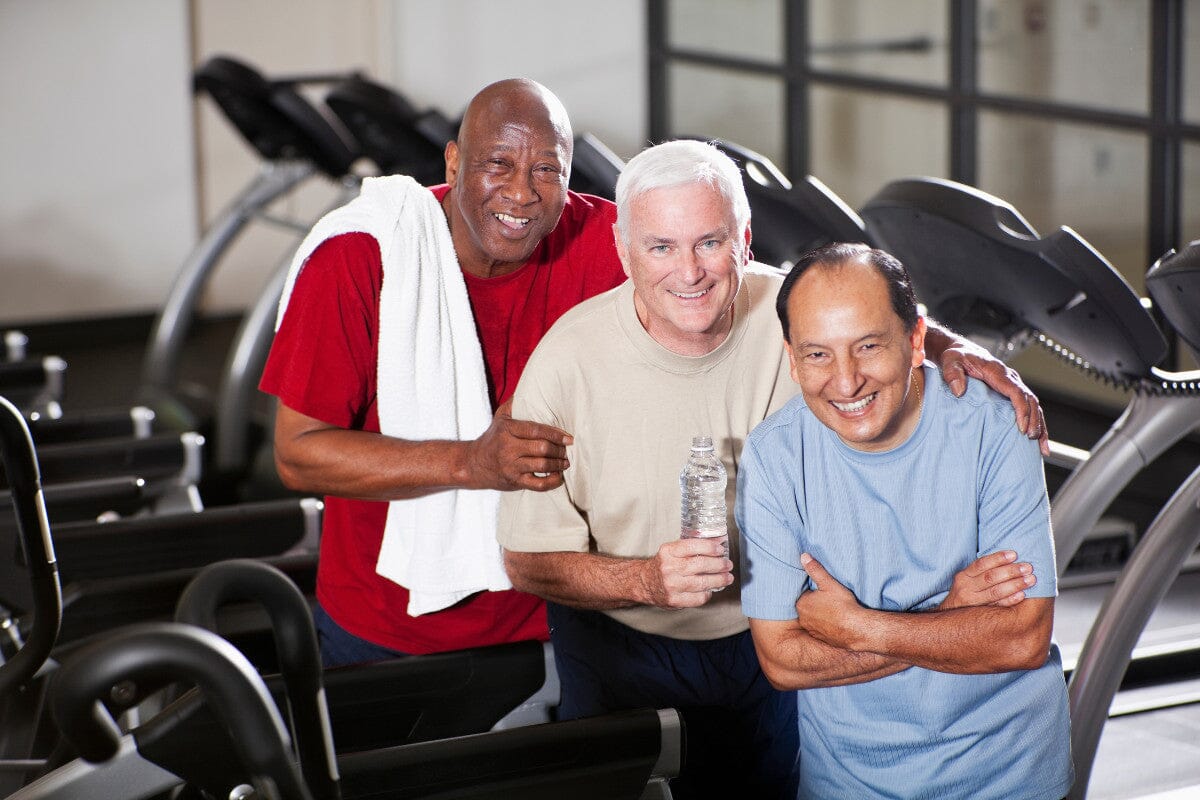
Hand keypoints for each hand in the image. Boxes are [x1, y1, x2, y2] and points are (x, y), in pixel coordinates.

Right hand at [462, 400, 572, 491]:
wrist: (474, 464)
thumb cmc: (493, 438)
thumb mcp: (500, 418)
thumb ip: (514, 404)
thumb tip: (529, 387)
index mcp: (508, 430)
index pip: (536, 430)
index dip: (555, 433)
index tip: (568, 437)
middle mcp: (509, 449)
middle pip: (541, 448)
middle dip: (559, 449)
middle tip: (567, 449)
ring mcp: (512, 467)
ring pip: (542, 465)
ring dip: (558, 464)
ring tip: (566, 461)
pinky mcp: (515, 482)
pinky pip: (538, 485)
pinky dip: (552, 482)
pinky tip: (559, 477)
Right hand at [641, 538, 732, 607]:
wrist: (645, 583)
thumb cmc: (664, 565)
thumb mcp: (673, 550)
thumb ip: (693, 546)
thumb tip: (719, 541)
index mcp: (668, 551)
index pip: (693, 546)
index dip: (710, 548)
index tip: (721, 550)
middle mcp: (669, 568)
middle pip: (700, 565)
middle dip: (719, 565)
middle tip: (728, 564)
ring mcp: (671, 585)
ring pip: (702, 582)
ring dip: (719, 580)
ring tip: (727, 577)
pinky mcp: (675, 600)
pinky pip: (698, 597)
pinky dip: (708, 593)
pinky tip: (710, 589)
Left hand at [794, 554, 861, 648]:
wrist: (857, 629)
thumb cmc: (843, 605)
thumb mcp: (829, 584)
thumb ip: (815, 569)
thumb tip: (803, 556)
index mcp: (802, 604)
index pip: (803, 594)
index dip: (813, 591)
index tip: (822, 590)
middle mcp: (803, 619)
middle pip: (807, 607)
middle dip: (815, 603)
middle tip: (828, 599)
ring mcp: (812, 630)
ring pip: (813, 619)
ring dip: (820, 615)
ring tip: (833, 610)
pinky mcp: (822, 639)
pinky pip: (821, 629)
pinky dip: (826, 626)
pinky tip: (835, 622)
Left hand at [938, 340, 1048, 456]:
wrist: (960, 351)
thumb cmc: (956, 356)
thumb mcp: (950, 361)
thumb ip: (952, 374)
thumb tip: (959, 391)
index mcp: (998, 372)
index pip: (1016, 391)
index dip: (1021, 409)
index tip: (1021, 427)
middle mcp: (1010, 378)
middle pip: (1030, 400)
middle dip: (1034, 420)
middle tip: (1031, 439)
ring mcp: (1013, 385)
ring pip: (1034, 405)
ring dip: (1040, 425)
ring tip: (1041, 447)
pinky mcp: (1011, 392)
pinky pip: (1028, 407)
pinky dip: (1035, 423)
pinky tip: (1038, 440)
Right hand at [940, 550, 1035, 609]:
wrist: (950, 617)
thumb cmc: (965, 594)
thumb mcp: (967, 580)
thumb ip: (982, 572)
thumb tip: (1009, 559)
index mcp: (964, 576)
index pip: (981, 564)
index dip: (998, 558)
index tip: (1014, 554)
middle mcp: (966, 588)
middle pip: (990, 577)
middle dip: (1011, 571)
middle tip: (1028, 568)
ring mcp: (972, 602)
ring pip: (995, 592)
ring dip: (1015, 585)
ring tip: (1030, 580)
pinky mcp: (978, 615)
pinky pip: (997, 606)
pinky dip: (1010, 600)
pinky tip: (1022, 595)